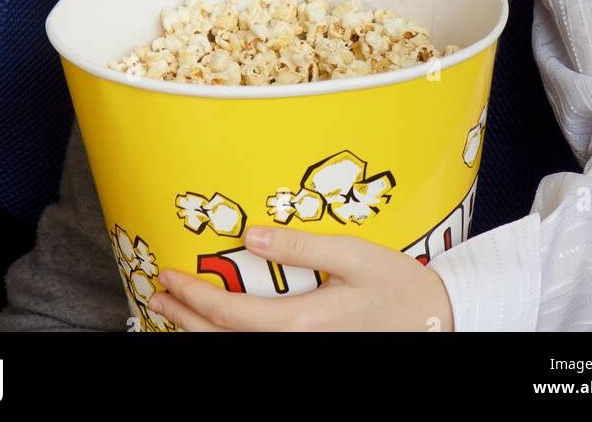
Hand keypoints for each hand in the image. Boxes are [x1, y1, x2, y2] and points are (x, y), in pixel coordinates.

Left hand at [147, 224, 454, 331]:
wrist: (434, 321)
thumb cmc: (397, 285)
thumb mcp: (353, 255)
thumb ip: (300, 246)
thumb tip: (251, 235)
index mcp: (299, 323)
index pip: (228, 314)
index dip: (192, 297)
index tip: (169, 275)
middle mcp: (294, 348)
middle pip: (222, 341)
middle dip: (184, 318)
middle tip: (157, 293)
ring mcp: (301, 355)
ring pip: (236, 353)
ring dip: (199, 333)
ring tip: (175, 312)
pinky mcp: (311, 352)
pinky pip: (257, 352)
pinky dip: (227, 341)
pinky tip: (218, 327)